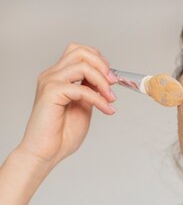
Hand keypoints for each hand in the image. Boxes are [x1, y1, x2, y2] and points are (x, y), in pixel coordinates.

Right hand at [18, 43, 116, 167]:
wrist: (46, 152)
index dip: (99, 60)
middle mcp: (52, 75)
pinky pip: (81, 88)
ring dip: (102, 81)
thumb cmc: (61, 134)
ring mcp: (50, 82)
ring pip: (82, 66)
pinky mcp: (51, 93)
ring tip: (111, 98)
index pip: (79, 52)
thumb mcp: (83, 107)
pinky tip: (106, 109)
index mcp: (59, 77)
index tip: (112, 78)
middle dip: (102, 65)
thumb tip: (104, 81)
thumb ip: (90, 91)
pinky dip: (98, 98)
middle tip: (113, 83)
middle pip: (80, 52)